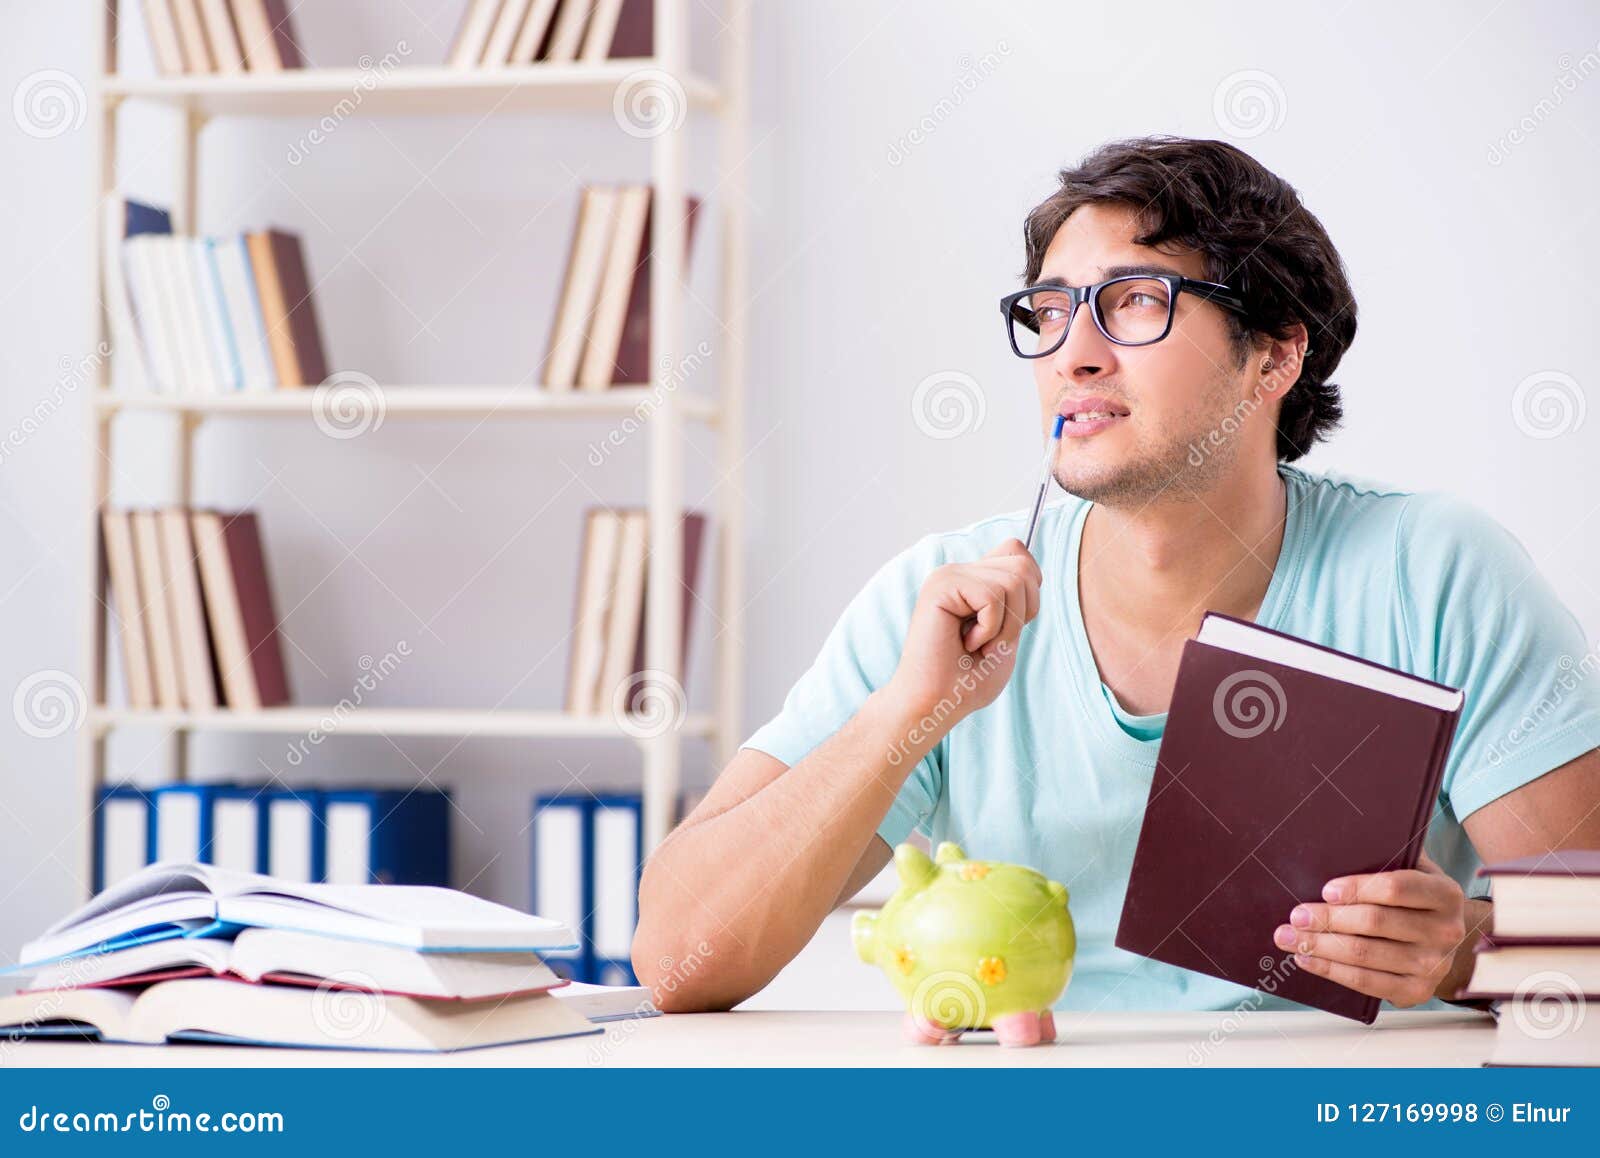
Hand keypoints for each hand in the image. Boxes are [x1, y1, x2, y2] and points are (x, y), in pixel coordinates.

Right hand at [884, 539, 1041, 728]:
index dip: (1028, 592)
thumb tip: (1026, 561)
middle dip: (1022, 612)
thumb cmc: (968, 679)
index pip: (1018, 553)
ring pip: (1013, 580)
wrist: (936, 703)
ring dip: (1005, 626)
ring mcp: (948, 575)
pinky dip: (990, 629)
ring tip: (978, 644)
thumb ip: (1018, 596)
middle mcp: (959, 571)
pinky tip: (966, 642)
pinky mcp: (940, 586)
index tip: (1005, 627)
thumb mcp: (1008, 632)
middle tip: (992, 640)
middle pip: (1023, 565)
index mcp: (973, 580)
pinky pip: (993, 596)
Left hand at [1272, 851, 1468, 1007]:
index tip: (1326, 891)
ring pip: (1364, 954)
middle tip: (1295, 915)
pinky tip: (1306, 959)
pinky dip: (1330, 970)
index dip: (1358, 888)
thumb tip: (1334, 850)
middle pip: (1374, 922)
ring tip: (1288, 937)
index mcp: (1445, 893)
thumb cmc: (1415, 898)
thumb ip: (1386, 857)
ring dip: (1319, 945)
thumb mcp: (1412, 870)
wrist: (1443, 942)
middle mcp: (1445, 931)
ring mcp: (1432, 965)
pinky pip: (1366, 982)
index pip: (1396, 888)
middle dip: (1327, 918)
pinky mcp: (1416, 991)